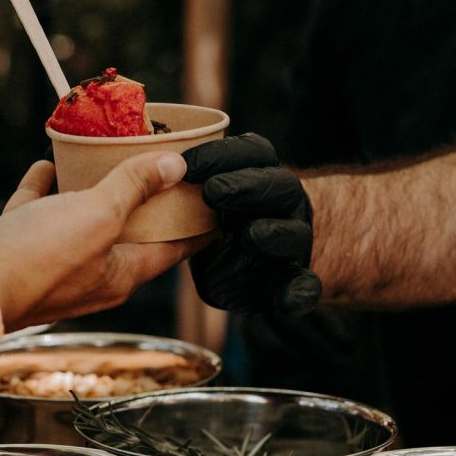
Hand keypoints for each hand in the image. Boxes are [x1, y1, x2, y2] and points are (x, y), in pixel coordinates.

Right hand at [0, 152, 210, 328]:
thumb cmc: (39, 259)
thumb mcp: (100, 215)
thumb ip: (135, 188)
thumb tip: (176, 166)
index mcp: (122, 274)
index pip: (172, 250)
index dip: (195, 226)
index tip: (213, 205)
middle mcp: (91, 275)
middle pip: (128, 234)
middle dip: (144, 203)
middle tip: (160, 169)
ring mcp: (53, 264)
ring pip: (80, 223)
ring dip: (92, 194)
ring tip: (104, 160)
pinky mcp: (19, 251)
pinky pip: (39, 214)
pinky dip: (45, 189)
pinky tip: (47, 165)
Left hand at [181, 133, 321, 315]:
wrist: (254, 260)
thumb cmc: (215, 221)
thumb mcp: (200, 197)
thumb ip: (184, 190)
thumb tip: (150, 173)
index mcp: (259, 174)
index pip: (252, 153)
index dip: (221, 155)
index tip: (188, 164)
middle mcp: (284, 203)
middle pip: (279, 187)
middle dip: (246, 187)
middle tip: (213, 191)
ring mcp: (294, 242)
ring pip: (294, 234)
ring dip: (272, 234)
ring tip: (250, 236)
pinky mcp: (294, 280)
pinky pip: (305, 287)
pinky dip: (300, 293)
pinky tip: (288, 301)